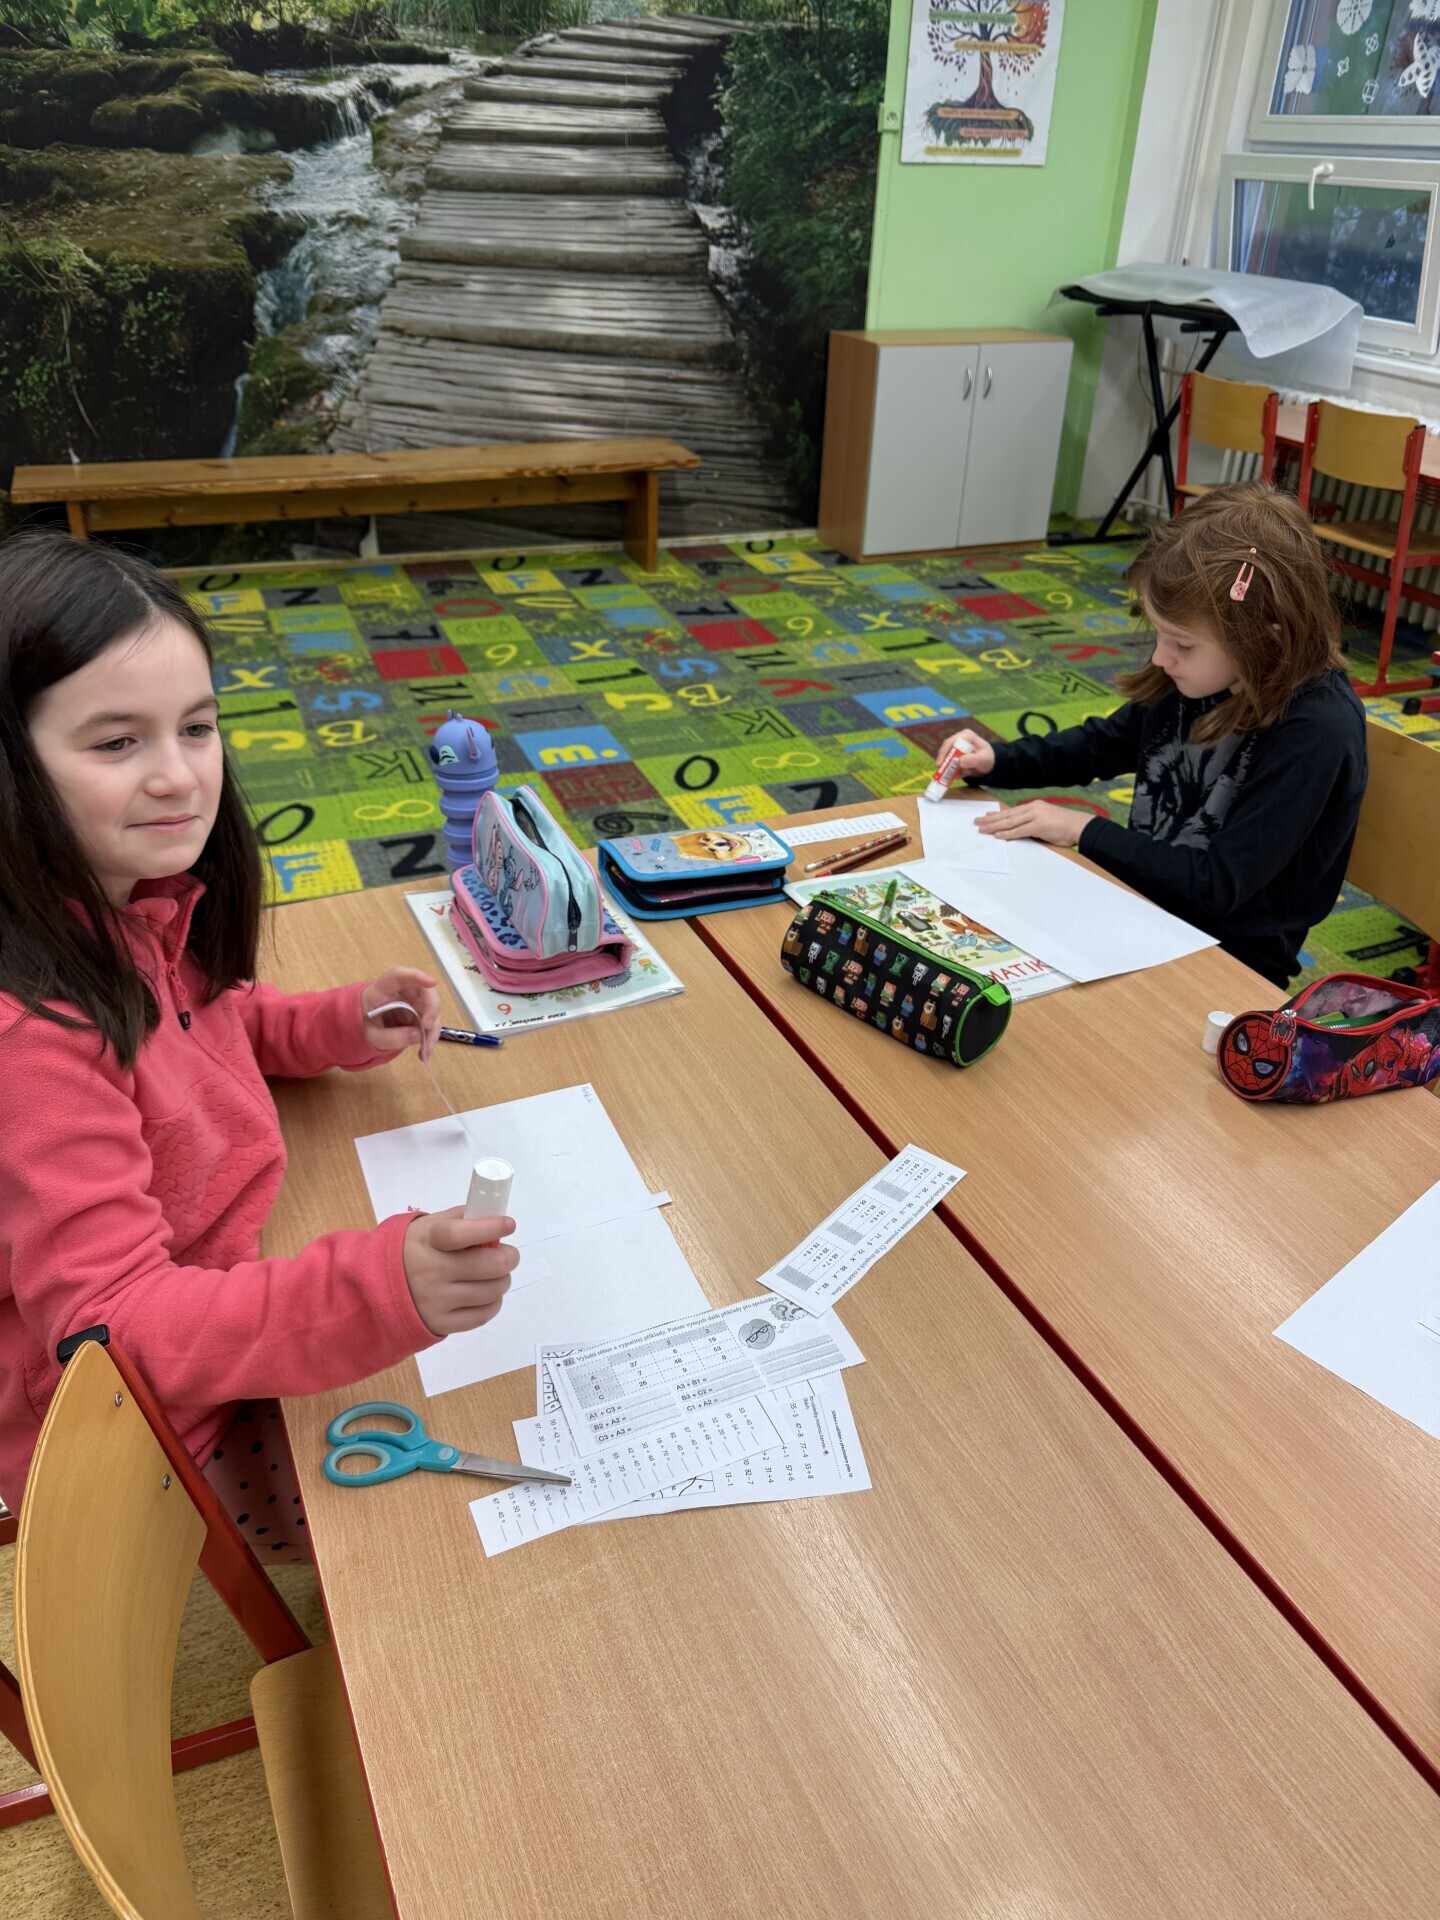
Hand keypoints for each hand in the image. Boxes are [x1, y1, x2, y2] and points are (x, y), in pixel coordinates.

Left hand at [361, 967, 441, 1061]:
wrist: (363, 1028)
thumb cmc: (363, 1025)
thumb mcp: (372, 1036)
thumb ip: (392, 1037)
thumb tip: (419, 1035)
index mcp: (382, 989)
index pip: (399, 975)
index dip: (417, 976)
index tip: (432, 983)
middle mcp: (401, 991)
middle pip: (423, 991)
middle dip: (432, 1009)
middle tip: (428, 1028)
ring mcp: (411, 1001)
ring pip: (431, 1009)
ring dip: (433, 1030)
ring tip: (426, 1051)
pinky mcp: (418, 1012)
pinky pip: (431, 1021)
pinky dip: (430, 1037)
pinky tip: (425, 1052)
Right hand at [403, 1208, 517, 1336]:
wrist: (378, 1288)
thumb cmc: (411, 1250)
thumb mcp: (426, 1226)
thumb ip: (458, 1218)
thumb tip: (492, 1216)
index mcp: (426, 1241)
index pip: (460, 1234)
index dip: (489, 1228)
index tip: (509, 1224)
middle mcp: (431, 1272)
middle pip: (487, 1266)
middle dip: (509, 1257)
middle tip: (509, 1255)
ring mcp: (436, 1301)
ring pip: (491, 1291)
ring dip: (503, 1280)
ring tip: (498, 1275)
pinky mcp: (440, 1324)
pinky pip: (481, 1316)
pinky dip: (493, 1303)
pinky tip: (489, 1294)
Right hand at [935, 728, 994, 779]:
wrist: (990, 765)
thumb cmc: (988, 758)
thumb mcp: (982, 759)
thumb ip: (971, 760)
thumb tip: (958, 762)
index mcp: (966, 736)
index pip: (951, 742)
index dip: (944, 752)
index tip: (940, 764)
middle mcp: (959, 740)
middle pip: (946, 750)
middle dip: (945, 763)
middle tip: (942, 773)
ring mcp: (956, 749)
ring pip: (946, 760)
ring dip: (952, 769)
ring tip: (964, 773)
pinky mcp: (954, 758)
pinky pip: (949, 766)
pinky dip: (955, 772)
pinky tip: (965, 773)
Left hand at [975, 801, 1087, 847]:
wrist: (1080, 825)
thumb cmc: (1064, 825)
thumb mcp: (1045, 820)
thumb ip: (1032, 822)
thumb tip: (1019, 828)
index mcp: (1034, 806)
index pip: (1011, 811)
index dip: (996, 814)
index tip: (985, 817)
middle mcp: (1033, 808)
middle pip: (1007, 815)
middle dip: (990, 820)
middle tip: (976, 823)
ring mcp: (1036, 816)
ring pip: (1010, 822)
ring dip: (994, 826)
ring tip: (982, 829)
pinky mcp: (1039, 826)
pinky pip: (1020, 831)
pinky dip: (1008, 834)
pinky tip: (998, 836)